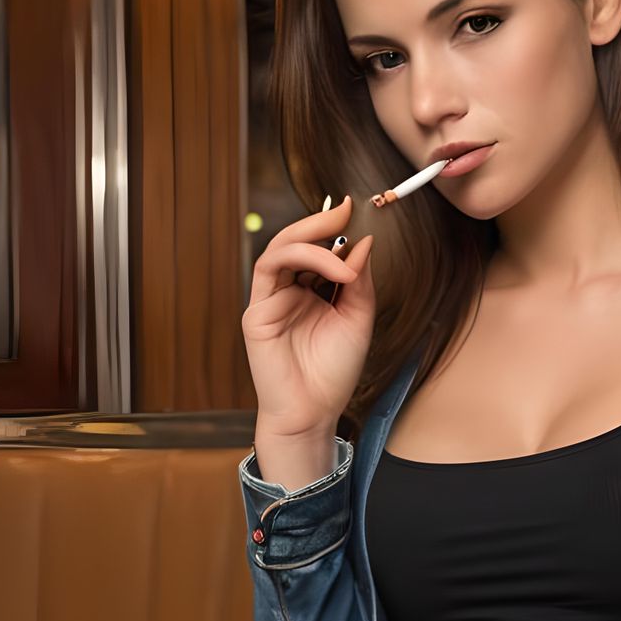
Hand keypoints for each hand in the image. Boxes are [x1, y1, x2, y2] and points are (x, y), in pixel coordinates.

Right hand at [243, 195, 376, 439]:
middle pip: (294, 242)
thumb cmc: (333, 372)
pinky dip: (306, 260)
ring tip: (343, 234)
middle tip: (345, 209)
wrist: (313, 412)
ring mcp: (268, 300)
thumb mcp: (357, 319)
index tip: (357, 208)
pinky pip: (272, 270)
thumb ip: (359, 281)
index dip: (334, 229)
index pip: (317, 250)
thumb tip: (364, 241)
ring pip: (279, 249)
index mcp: (309, 293)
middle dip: (319, 222)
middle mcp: (286, 292)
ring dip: (311, 236)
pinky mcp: (256, 312)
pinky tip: (337, 268)